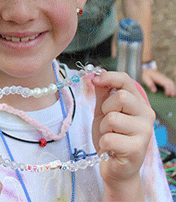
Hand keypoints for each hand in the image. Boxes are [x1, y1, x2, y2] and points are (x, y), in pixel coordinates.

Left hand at [92, 71, 155, 194]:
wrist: (115, 167)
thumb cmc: (111, 136)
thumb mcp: (104, 111)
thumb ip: (103, 93)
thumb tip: (95, 73)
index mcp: (139, 103)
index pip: (126, 80)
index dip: (109, 77)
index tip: (94, 79)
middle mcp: (147, 116)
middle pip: (121, 97)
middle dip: (106, 109)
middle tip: (108, 122)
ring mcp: (144, 133)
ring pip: (113, 118)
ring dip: (104, 128)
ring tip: (110, 136)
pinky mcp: (137, 149)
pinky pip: (109, 137)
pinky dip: (104, 142)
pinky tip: (111, 148)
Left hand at [141, 68, 175, 96]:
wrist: (147, 70)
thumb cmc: (146, 75)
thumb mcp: (145, 79)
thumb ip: (150, 84)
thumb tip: (154, 91)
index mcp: (158, 77)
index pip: (165, 83)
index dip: (167, 89)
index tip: (167, 94)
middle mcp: (163, 77)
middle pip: (170, 83)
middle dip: (172, 89)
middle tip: (172, 96)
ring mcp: (165, 78)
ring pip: (171, 83)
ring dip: (173, 89)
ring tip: (173, 95)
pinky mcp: (165, 80)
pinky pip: (170, 83)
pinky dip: (172, 87)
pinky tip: (172, 92)